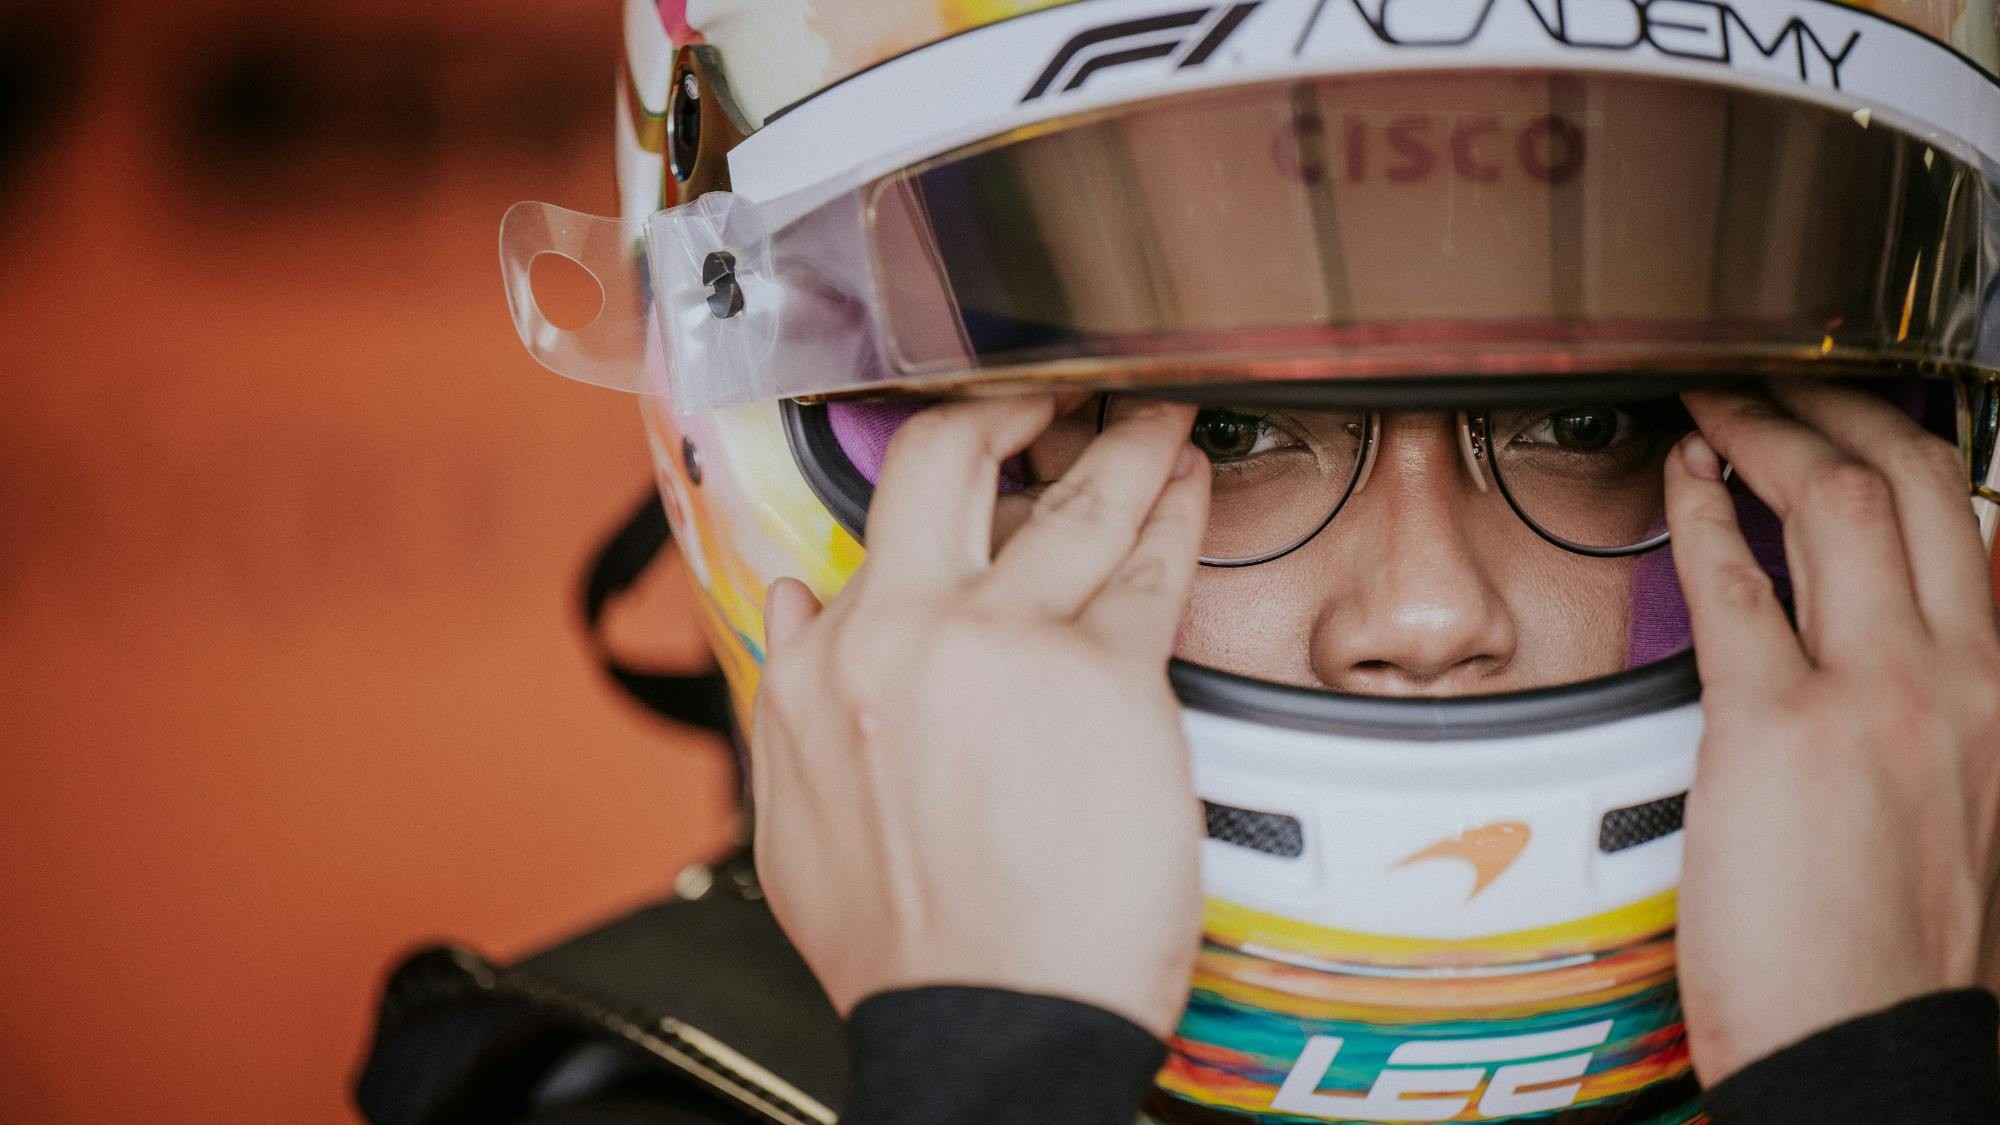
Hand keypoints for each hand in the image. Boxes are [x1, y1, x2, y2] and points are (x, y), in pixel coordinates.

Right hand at [749, 394, 1209, 1039]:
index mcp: (822, 668)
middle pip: (945, 461)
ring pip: (1070, 502)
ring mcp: (1004, 647)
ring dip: (1119, 443)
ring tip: (1152, 415)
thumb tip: (798, 599)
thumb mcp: (797, 818)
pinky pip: (1148, 571)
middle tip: (1048, 394)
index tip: (962, 456)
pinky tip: (1189, 486)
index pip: (870, 533)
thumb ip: (794, 693)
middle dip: (1004, 407)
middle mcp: (901, 634)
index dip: (928, 479)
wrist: (984, 1027)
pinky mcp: (1104, 679)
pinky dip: (1174, 515)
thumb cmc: (907, 945)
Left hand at [1666, 382, 1999, 1082]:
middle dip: (1841, 405)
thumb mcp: (1968, 804)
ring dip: (1766, 433)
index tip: (1851, 424)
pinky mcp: (1780, 730)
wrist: (1879, 1055)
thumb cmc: (1904, 954)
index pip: (1974, 524)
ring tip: (1717, 406)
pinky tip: (1680, 480)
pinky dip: (1702, 511)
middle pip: (1917, 479)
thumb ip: (1948, 713)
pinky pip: (1737, 584)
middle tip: (1780, 384)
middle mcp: (1969, 676)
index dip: (1905, 450)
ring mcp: (1879, 696)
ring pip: (1838, 502)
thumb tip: (1904, 648)